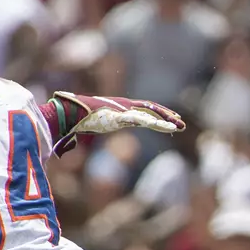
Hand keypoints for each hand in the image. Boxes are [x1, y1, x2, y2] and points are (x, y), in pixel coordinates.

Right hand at [49, 92, 184, 154]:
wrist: (67, 113)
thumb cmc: (76, 118)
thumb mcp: (89, 125)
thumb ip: (92, 130)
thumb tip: (78, 141)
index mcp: (119, 110)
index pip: (143, 111)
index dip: (158, 114)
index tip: (170, 120)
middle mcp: (124, 108)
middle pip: (151, 111)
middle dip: (167, 117)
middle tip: (182, 124)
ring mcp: (124, 111)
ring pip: (151, 115)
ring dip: (166, 121)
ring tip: (180, 126)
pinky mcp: (122, 116)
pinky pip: (144, 120)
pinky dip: (158, 124)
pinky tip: (170, 127)